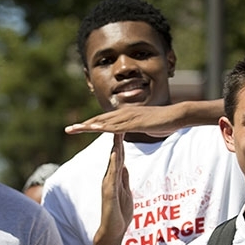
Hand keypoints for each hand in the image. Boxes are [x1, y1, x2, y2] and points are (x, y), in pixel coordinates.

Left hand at [65, 106, 184, 136]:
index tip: (77, 129)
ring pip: (105, 122)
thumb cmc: (163, 121)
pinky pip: (117, 126)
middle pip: (99, 120)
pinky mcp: (135, 122)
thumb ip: (134, 127)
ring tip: (75, 129)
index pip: (104, 121)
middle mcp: (124, 113)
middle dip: (83, 125)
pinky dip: (105, 127)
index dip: (89, 125)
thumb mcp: (144, 125)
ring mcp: (129, 117)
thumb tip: (128, 130)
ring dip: (89, 126)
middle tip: (68, 130)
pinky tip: (95, 130)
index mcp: (125, 115)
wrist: (177, 115)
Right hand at [98, 133, 132, 238]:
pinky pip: (111, 175)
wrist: (113, 231)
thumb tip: (124, 166)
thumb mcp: (125, 192)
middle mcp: (109, 178)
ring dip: (115, 147)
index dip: (122, 142)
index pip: (119, 156)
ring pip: (112, 162)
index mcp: (114, 177)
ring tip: (117, 133)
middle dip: (117, 139)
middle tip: (120, 122)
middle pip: (115, 155)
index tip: (125, 127)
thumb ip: (124, 179)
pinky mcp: (109, 192)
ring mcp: (108, 184)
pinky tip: (115, 154)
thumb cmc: (119, 213)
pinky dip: (113, 164)